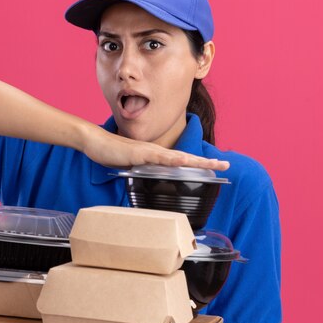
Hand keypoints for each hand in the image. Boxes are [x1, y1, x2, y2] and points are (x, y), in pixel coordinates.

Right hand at [82, 127, 229, 170]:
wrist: (96, 142)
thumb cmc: (112, 153)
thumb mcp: (133, 166)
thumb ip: (144, 170)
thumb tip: (151, 179)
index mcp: (157, 156)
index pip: (182, 160)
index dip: (199, 164)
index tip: (216, 167)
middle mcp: (157, 152)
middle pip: (186, 157)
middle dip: (207, 162)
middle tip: (226, 165)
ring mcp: (149, 151)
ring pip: (178, 157)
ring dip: (196, 161)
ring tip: (213, 165)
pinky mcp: (139, 153)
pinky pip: (159, 157)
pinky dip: (172, 160)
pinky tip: (183, 161)